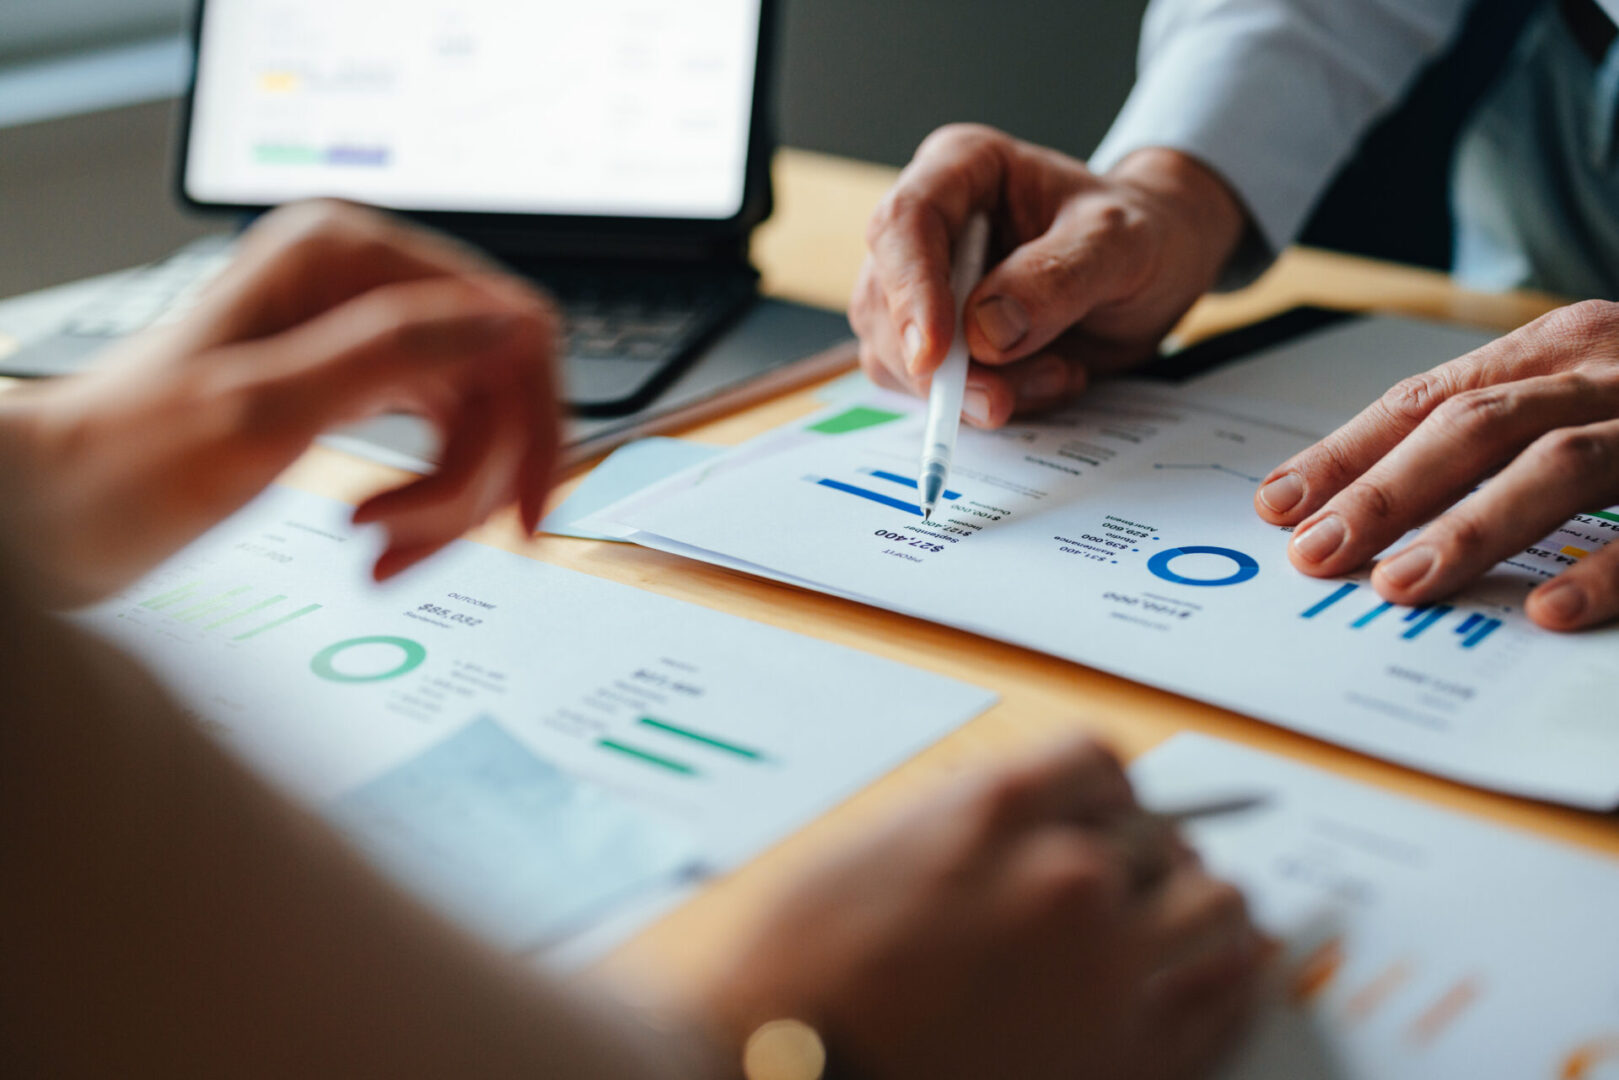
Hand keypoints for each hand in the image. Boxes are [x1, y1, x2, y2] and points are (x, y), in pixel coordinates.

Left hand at [0, 201, 559, 605]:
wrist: (55, 513)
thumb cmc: (125, 461)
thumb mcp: (266, 407)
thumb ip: (393, 350)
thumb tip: (506, 325)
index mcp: (345, 257)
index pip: (508, 323)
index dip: (532, 419)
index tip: (527, 509)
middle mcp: (365, 287)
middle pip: (498, 385)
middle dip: (474, 480)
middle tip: (424, 545)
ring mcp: (364, 339)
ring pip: (475, 427)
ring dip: (446, 507)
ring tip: (382, 552)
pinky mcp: (359, 391)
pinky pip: (439, 450)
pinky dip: (424, 508)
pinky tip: (378, 539)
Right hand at [695, 737, 1262, 1079]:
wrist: (796, 1069)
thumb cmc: (808, 966)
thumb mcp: (878, 844)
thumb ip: (976, 820)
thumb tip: (1039, 823)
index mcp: (1000, 812)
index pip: (1104, 763)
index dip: (1105, 791)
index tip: (1104, 813)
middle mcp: (1068, 878)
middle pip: (1169, 837)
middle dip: (1151, 855)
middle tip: (1134, 878)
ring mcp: (1106, 973)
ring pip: (1220, 910)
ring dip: (1204, 910)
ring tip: (1188, 923)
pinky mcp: (1130, 1060)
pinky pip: (1225, 1001)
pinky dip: (1230, 981)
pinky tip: (1220, 975)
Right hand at [850, 126, 1246, 427]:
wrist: (1157, 269)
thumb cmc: (1142, 233)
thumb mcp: (1122, 244)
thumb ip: (1056, 279)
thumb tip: (983, 332)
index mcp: (961, 169)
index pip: (904, 222)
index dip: (909, 291)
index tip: (933, 355)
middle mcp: (929, 226)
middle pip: (884, 302)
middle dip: (941, 366)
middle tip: (1002, 399)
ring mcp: (923, 288)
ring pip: (897, 357)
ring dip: (973, 389)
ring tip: (1060, 372)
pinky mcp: (934, 343)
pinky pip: (928, 392)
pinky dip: (985, 402)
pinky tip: (1047, 379)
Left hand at [1254, 300, 1618, 630]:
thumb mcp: (1584, 389)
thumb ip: (1501, 428)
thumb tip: (1376, 502)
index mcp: (1556, 347)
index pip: (1427, 399)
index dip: (1348, 453)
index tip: (1279, 503)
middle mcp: (1602, 371)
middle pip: (1475, 425)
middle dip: (1385, 491)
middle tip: (1317, 550)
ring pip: (1558, 463)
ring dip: (1469, 527)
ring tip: (1400, 584)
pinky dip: (1602, 570)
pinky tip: (1546, 609)